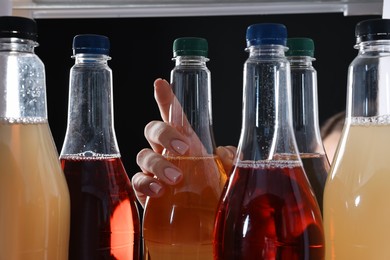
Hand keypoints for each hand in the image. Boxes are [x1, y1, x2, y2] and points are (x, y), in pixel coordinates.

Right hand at [131, 78, 235, 206]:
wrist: (202, 227)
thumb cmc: (214, 197)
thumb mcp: (228, 177)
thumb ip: (231, 161)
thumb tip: (223, 149)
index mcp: (188, 144)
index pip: (174, 116)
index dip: (166, 99)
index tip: (160, 83)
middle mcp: (168, 154)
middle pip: (154, 130)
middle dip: (164, 133)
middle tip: (183, 149)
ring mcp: (155, 173)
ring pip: (144, 155)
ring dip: (158, 163)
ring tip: (176, 179)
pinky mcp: (146, 193)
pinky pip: (138, 181)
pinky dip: (146, 183)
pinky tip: (159, 191)